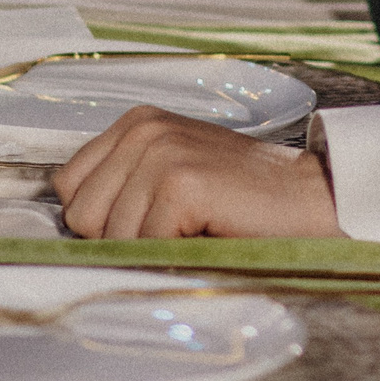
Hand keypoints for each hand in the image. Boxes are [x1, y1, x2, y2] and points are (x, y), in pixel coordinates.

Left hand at [53, 106, 342, 238]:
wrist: (311, 199)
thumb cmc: (243, 199)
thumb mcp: (172, 175)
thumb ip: (123, 188)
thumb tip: (71, 229)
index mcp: (135, 123)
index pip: (68, 187)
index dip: (101, 221)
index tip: (145, 225)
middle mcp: (142, 130)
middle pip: (81, 216)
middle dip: (120, 240)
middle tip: (173, 232)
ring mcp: (161, 152)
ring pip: (111, 237)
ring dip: (152, 251)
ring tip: (194, 232)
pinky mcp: (181, 183)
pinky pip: (146, 247)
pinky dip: (176, 256)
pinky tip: (208, 235)